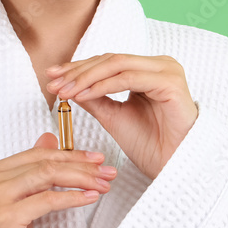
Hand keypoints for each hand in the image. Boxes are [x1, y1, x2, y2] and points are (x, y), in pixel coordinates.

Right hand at [0, 133, 116, 227]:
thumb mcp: (17, 200)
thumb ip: (31, 170)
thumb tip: (50, 138)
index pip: (35, 154)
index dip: (68, 154)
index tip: (94, 159)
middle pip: (43, 163)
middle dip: (80, 165)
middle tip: (106, 170)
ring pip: (47, 176)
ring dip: (81, 178)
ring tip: (103, 184)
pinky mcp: (5, 217)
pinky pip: (47, 200)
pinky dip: (72, 197)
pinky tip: (89, 198)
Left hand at [46, 53, 198, 180]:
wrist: (174, 167)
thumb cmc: (151, 145)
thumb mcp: (113, 117)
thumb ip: (94, 98)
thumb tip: (67, 86)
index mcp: (149, 70)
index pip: (108, 62)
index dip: (78, 68)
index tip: (52, 77)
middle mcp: (159, 65)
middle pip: (110, 60)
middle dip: (78, 71)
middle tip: (53, 82)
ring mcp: (167, 71)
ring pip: (117, 65)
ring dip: (86, 77)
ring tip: (64, 90)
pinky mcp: (170, 83)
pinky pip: (129, 79)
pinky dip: (102, 86)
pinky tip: (83, 95)